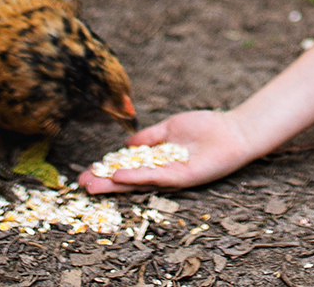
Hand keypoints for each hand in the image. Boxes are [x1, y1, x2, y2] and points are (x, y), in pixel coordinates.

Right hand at [76, 111, 254, 193]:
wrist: (233, 132)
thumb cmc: (206, 128)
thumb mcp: (170, 128)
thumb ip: (149, 137)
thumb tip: (126, 142)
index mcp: (158, 161)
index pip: (127, 167)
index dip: (107, 170)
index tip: (86, 172)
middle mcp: (162, 172)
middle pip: (128, 180)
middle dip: (104, 182)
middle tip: (81, 185)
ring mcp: (171, 177)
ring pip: (137, 183)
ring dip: (113, 184)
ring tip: (91, 185)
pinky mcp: (182, 177)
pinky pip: (155, 177)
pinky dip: (137, 177)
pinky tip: (118, 175)